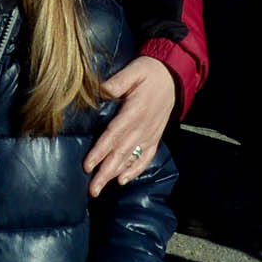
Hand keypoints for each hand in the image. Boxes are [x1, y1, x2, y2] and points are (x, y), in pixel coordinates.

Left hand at [87, 55, 174, 194]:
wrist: (174, 77)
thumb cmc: (149, 72)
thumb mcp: (135, 70)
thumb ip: (118, 82)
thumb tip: (102, 91)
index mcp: (134, 112)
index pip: (114, 135)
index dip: (100, 151)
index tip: (88, 166)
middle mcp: (142, 128)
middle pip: (120, 153)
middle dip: (104, 172)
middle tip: (92, 190)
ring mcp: (150, 135)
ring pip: (130, 159)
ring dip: (114, 175)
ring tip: (101, 189)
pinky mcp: (155, 138)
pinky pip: (145, 158)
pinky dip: (135, 170)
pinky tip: (123, 181)